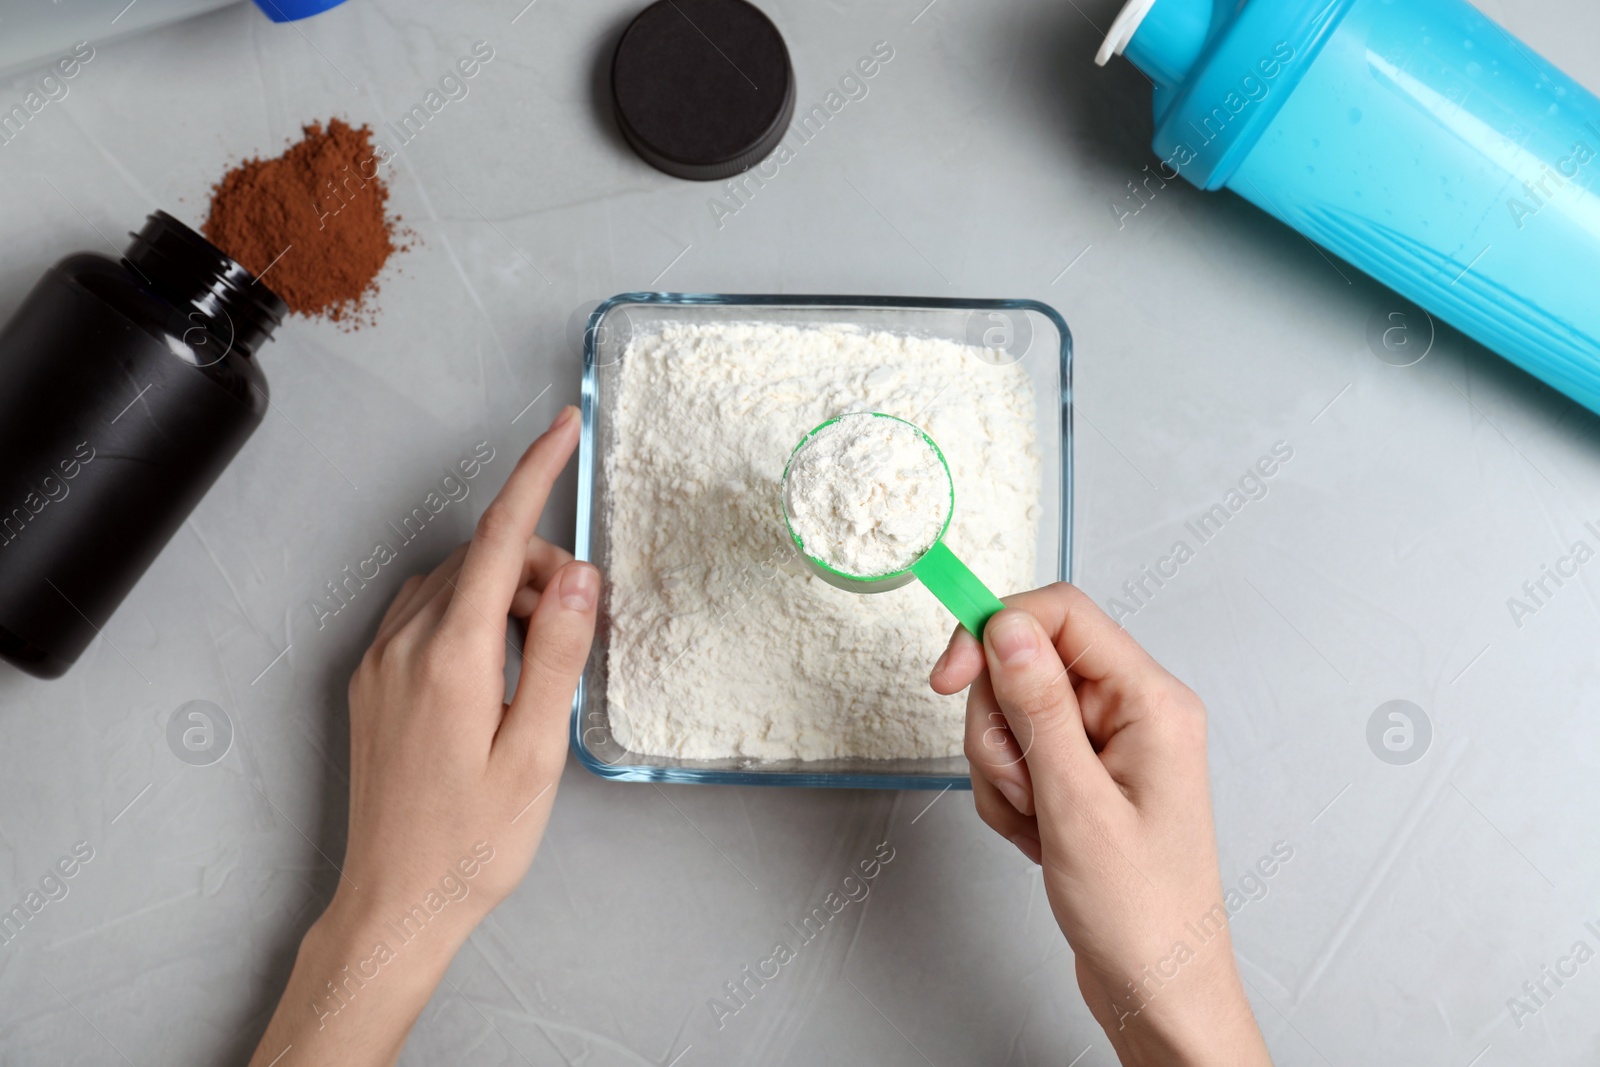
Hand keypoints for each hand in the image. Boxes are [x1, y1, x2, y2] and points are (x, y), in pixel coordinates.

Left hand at [249, 406, 597, 1066]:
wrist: (395, 901)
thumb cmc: (472, 842)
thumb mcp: (536, 753)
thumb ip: (555, 654)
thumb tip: (579, 576)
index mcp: (449, 657)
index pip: (499, 538)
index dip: (534, 474)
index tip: (562, 428)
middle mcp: (403, 645)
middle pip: (482, 557)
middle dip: (540, 566)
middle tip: (582, 626)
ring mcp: (379, 661)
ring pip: (453, 581)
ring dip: (505, 591)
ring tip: (541, 661)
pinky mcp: (371, 681)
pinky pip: (424, 612)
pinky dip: (469, 613)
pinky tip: (497, 666)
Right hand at [930, 584, 1270, 1066]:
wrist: (1158, 988)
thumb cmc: (1143, 914)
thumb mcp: (1077, 804)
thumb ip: (1038, 707)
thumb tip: (1007, 627)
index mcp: (1150, 702)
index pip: (1061, 615)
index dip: (995, 631)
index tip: (949, 676)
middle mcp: (1132, 711)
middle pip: (1025, 665)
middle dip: (999, 728)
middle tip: (1024, 788)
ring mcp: (1107, 745)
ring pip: (1012, 715)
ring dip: (1003, 772)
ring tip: (1038, 825)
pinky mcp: (1084, 775)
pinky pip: (1018, 757)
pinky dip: (1010, 798)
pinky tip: (1038, 838)